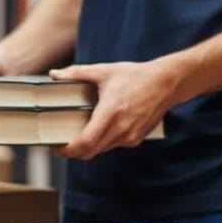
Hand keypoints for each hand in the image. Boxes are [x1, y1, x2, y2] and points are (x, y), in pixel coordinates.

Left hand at [49, 60, 176, 159]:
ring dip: (87, 147)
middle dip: (73, 151)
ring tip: (77, 136)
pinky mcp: (136, 139)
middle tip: (61, 144)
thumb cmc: (135, 76)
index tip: (56, 148)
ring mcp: (130, 136)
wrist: (167, 83)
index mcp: (110, 112)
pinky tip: (99, 130)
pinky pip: (113, 146)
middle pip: (90, 151)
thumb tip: (54, 74)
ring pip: (101, 150)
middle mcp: (121, 128)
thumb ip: (76, 73)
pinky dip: (102, 143)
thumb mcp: (104, 71)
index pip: (86, 142)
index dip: (68, 150)